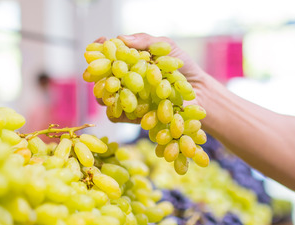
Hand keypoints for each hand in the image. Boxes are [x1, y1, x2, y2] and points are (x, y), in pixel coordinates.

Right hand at [92, 34, 207, 123]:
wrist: (198, 93)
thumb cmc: (183, 68)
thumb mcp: (166, 47)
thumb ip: (145, 41)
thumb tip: (121, 38)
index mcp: (130, 62)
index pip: (109, 54)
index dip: (101, 48)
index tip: (100, 42)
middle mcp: (125, 80)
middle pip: (100, 76)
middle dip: (97, 72)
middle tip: (98, 69)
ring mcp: (128, 98)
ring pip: (105, 97)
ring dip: (104, 92)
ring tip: (111, 88)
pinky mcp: (133, 116)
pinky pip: (116, 116)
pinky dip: (115, 111)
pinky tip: (122, 106)